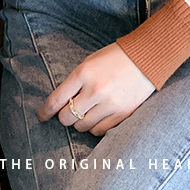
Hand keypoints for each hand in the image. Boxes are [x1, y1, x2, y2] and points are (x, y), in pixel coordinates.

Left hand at [37, 41, 155, 136]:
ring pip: (82, 127)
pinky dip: (95, 127)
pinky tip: (99, 118)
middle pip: (67, 118)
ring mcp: (110, 104)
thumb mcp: (90, 63)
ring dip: (80, 122)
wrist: (147, 58)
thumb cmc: (115, 58)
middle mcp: (95, 90)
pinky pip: (100, 131)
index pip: (56, 100)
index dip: (45, 111)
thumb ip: (75, 82)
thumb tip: (61, 105)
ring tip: (88, 112)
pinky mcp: (123, 113)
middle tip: (69, 112)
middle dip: (64, 117)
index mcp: (84, 73)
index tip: (42, 116)